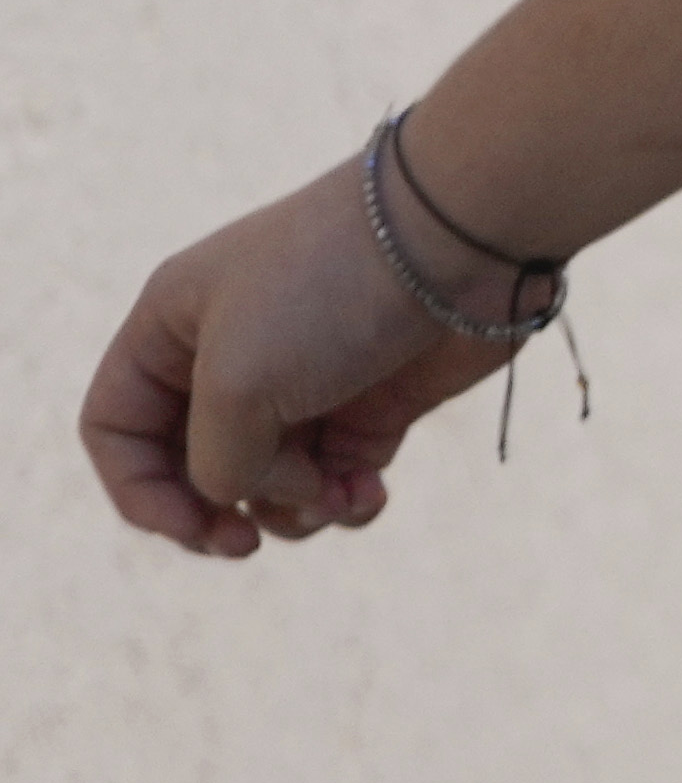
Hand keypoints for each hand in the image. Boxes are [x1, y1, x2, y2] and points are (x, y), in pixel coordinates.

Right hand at [77, 167, 488, 556]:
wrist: (462, 238)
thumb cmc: (331, 292)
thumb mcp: (238, 384)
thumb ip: (217, 462)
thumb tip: (243, 500)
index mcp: (171, 328)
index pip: (117, 427)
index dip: (138, 490)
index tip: (190, 526)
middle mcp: (231, 354)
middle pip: (191, 466)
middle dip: (215, 515)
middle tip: (245, 544)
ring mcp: (304, 381)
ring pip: (268, 483)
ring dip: (292, 510)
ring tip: (333, 495)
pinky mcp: (373, 401)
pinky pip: (336, 478)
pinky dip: (346, 500)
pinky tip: (369, 495)